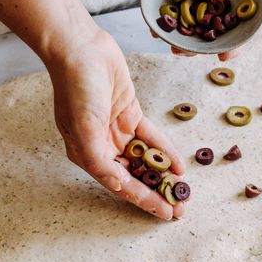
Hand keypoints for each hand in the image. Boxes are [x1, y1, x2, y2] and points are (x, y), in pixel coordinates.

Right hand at [45, 25, 186, 219]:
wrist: (81, 48)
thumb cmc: (76, 87)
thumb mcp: (84, 128)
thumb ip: (99, 160)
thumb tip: (119, 186)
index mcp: (86, 154)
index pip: (119, 185)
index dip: (144, 201)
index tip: (165, 214)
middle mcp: (101, 146)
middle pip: (134, 176)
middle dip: (157, 192)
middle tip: (180, 208)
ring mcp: (116, 130)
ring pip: (144, 160)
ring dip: (163, 174)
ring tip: (184, 190)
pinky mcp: (129, 113)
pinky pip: (150, 138)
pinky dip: (165, 151)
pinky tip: (179, 165)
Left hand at [168, 0, 261, 58]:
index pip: (238, 24)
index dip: (232, 42)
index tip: (222, 56)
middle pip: (208, 25)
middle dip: (196, 43)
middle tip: (184, 53)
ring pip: (186, 13)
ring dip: (176, 30)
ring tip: (166, 42)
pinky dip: (159, 6)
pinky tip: (152, 19)